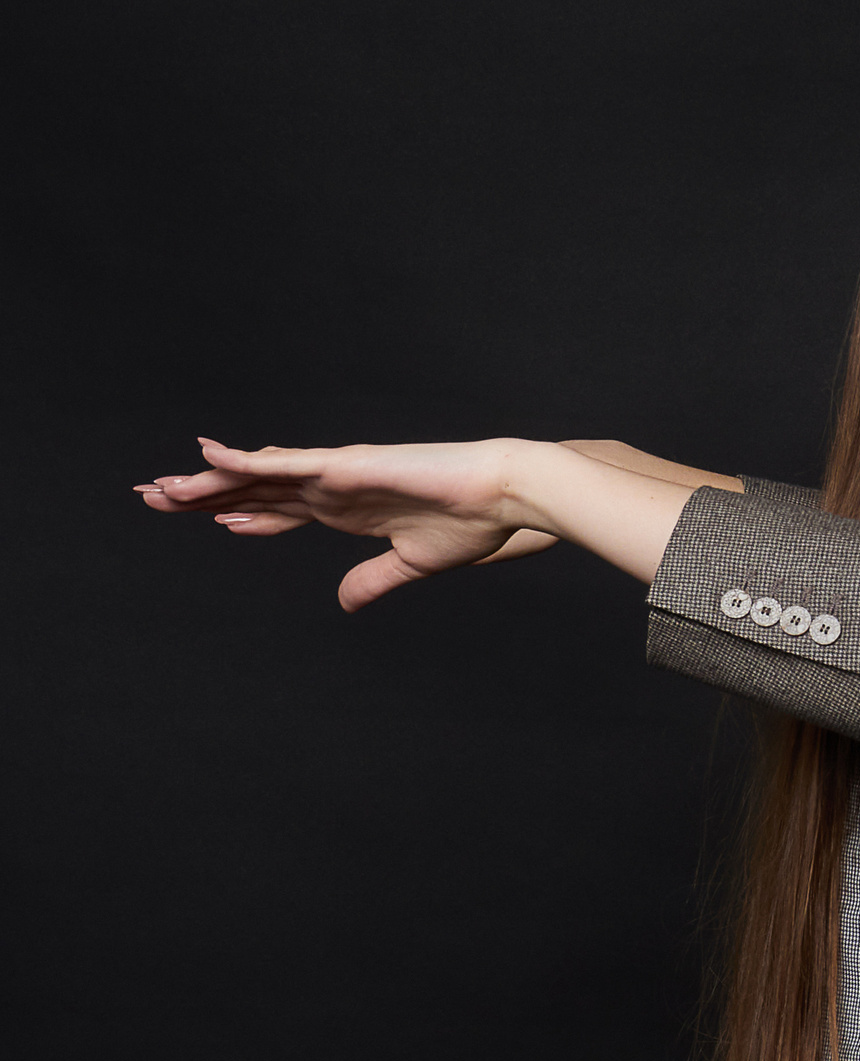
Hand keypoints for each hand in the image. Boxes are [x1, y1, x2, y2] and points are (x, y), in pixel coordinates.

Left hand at [142, 438, 537, 609]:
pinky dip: (244, 459)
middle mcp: (333, 486)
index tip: (208, 521)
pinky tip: (207, 456)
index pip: (280, 509)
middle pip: (254, 489)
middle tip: (153, 497)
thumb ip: (373, 580)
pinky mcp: (347, 466)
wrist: (504, 495)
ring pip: (256, 475)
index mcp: (349, 509)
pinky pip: (285, 462)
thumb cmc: (473, 523)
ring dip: (206, 481)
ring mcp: (336, 473)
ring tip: (160, 488)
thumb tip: (344, 604)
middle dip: (203, 496)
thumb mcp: (411, 564)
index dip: (242, 514)